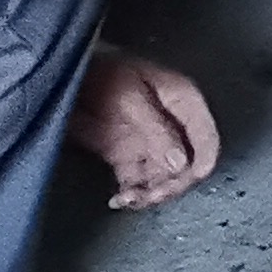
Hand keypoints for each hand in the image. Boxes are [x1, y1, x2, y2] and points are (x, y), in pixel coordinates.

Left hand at [73, 51, 218, 209]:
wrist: (66, 75)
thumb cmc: (101, 72)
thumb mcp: (130, 98)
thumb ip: (156, 130)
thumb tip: (180, 163)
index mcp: (182, 102)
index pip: (205, 136)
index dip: (203, 160)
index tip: (189, 179)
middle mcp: (171, 124)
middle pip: (187, 163)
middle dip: (173, 183)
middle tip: (153, 195)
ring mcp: (148, 141)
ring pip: (164, 176)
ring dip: (152, 193)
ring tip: (129, 199)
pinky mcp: (126, 154)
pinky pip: (138, 180)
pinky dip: (132, 194)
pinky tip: (120, 199)